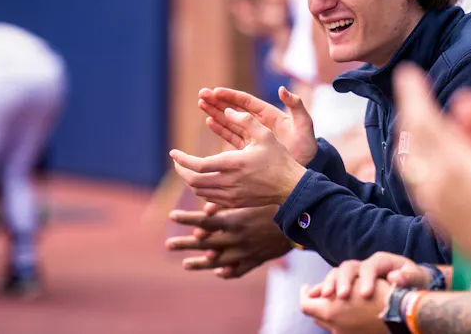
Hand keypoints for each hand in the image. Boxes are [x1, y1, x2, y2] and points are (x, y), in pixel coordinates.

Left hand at [165, 203, 291, 278]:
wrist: (302, 221)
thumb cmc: (276, 201)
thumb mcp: (251, 197)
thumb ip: (228, 202)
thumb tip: (207, 208)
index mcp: (234, 222)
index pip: (203, 221)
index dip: (186, 218)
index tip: (171, 215)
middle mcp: (236, 240)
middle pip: (205, 244)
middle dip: (184, 244)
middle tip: (168, 245)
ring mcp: (245, 253)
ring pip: (217, 262)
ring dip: (200, 263)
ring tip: (186, 264)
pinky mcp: (255, 260)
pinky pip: (238, 270)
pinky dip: (227, 272)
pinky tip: (218, 272)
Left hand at [170, 108, 306, 206]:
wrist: (291, 187)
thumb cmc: (279, 159)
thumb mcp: (265, 134)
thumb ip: (245, 120)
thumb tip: (227, 111)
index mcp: (233, 164)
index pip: (198, 165)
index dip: (182, 160)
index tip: (173, 153)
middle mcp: (229, 182)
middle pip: (194, 181)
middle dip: (181, 170)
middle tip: (177, 161)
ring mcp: (231, 195)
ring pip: (199, 191)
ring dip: (190, 180)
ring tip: (188, 169)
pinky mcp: (235, 203)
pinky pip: (210, 198)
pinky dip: (201, 189)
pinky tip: (203, 179)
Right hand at [199, 86, 317, 165]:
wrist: (305, 170)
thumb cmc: (307, 146)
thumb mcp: (304, 124)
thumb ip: (296, 106)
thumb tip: (283, 89)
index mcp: (270, 115)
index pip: (246, 102)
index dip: (231, 96)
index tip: (216, 91)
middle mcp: (259, 123)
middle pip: (235, 109)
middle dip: (219, 101)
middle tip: (201, 94)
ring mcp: (253, 136)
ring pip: (230, 121)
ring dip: (216, 112)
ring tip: (201, 104)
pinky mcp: (250, 148)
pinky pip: (232, 136)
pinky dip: (221, 129)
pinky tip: (209, 122)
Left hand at [300, 277, 393, 333]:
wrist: (401, 314)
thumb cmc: (377, 293)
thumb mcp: (352, 283)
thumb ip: (329, 287)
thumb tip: (311, 292)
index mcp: (330, 311)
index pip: (305, 304)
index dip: (304, 294)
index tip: (307, 287)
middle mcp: (334, 326)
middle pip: (315, 315)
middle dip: (317, 303)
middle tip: (323, 293)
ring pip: (328, 323)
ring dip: (330, 312)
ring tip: (340, 302)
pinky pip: (342, 329)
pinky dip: (342, 321)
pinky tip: (353, 312)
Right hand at [307, 252, 432, 300]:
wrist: (410, 282)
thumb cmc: (414, 280)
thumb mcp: (416, 277)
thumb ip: (408, 276)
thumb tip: (395, 277)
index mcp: (382, 261)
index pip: (371, 266)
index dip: (366, 279)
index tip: (365, 294)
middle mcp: (365, 265)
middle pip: (349, 267)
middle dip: (342, 280)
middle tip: (340, 296)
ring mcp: (356, 273)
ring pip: (337, 273)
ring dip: (329, 283)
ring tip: (325, 296)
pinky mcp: (350, 283)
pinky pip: (333, 282)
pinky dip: (323, 288)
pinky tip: (313, 296)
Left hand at [394, 64, 470, 285]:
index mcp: (456, 167)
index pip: (424, 120)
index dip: (414, 94)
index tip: (408, 72)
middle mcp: (437, 185)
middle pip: (410, 139)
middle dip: (409, 110)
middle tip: (411, 90)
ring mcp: (434, 204)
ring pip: (408, 162)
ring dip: (410, 135)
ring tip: (415, 119)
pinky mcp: (438, 219)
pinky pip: (415, 182)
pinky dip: (415, 160)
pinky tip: (425, 158)